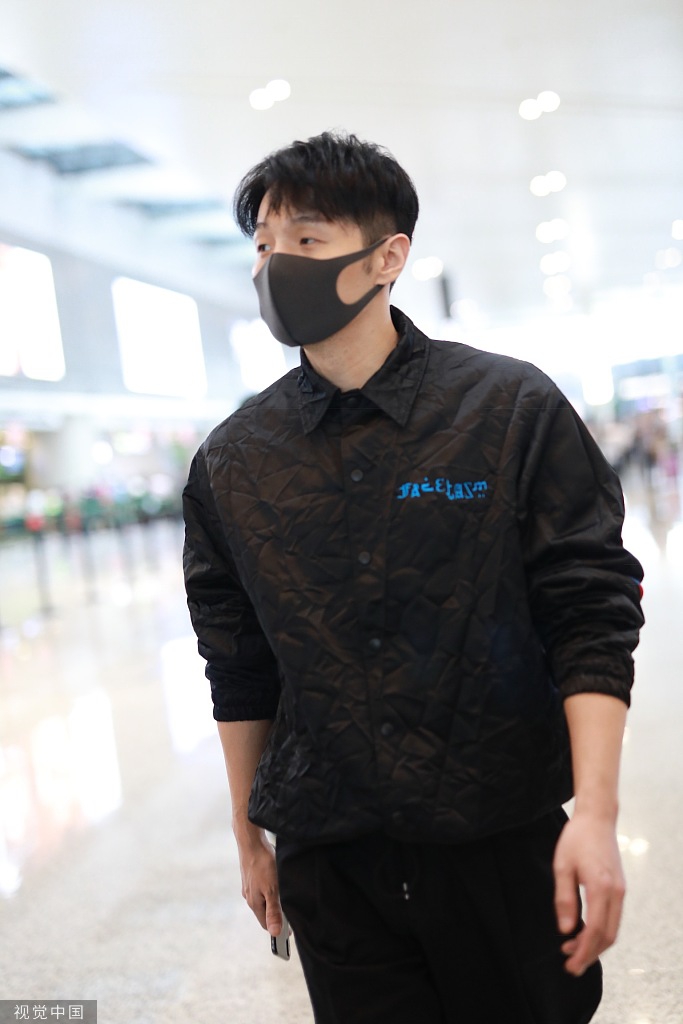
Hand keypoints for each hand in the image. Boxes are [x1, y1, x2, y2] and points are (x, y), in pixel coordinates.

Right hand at [236, 828, 283, 936]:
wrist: (251, 842)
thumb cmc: (263, 864)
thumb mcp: (272, 889)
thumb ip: (273, 911)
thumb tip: (274, 933)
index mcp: (254, 903)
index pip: (266, 924)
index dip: (277, 928)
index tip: (290, 930)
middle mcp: (249, 896)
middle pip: (264, 912)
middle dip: (276, 915)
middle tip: (291, 912)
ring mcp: (249, 886)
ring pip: (263, 899)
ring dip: (274, 901)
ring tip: (286, 897)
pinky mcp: (251, 876)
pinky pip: (262, 888)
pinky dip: (270, 890)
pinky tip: (277, 882)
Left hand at [553, 811, 625, 975]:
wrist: (597, 818)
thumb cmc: (576, 838)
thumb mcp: (562, 866)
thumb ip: (564, 899)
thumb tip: (566, 930)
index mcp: (601, 887)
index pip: (596, 930)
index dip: (584, 951)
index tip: (571, 964)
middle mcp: (616, 892)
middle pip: (608, 936)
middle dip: (590, 954)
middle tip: (571, 966)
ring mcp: (621, 891)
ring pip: (613, 929)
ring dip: (595, 944)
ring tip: (572, 950)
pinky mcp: (619, 888)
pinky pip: (613, 918)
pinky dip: (601, 931)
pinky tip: (584, 932)